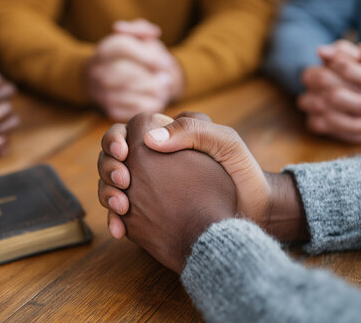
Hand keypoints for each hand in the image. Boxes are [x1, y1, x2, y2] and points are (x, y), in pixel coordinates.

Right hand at [85, 19, 183, 121]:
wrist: (105, 80)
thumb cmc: (127, 56)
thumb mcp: (132, 37)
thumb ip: (142, 29)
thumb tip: (153, 33)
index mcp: (104, 50)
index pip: (123, 48)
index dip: (148, 56)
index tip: (166, 62)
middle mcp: (97, 72)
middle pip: (126, 74)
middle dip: (151, 78)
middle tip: (166, 79)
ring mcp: (101, 93)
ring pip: (130, 94)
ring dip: (153, 93)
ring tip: (163, 89)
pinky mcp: (109, 110)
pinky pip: (133, 110)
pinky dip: (149, 106)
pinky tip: (156, 99)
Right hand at [97, 113, 308, 268]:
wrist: (253, 212)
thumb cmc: (242, 172)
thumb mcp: (225, 143)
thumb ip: (191, 131)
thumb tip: (148, 139)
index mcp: (166, 136)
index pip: (126, 130)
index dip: (116, 139)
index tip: (124, 153)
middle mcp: (152, 159)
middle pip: (111, 157)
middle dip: (107, 167)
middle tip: (123, 181)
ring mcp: (147, 186)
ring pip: (110, 184)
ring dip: (107, 193)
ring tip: (122, 207)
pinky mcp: (147, 210)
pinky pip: (120, 212)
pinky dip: (115, 219)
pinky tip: (120, 230)